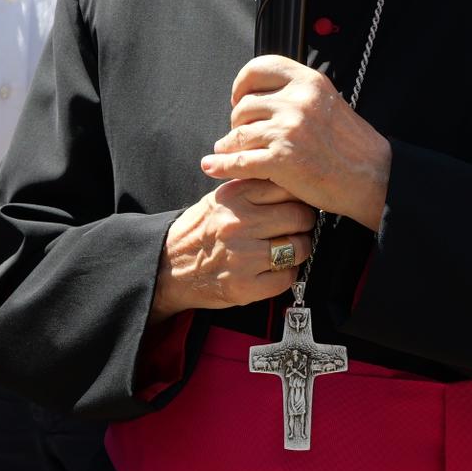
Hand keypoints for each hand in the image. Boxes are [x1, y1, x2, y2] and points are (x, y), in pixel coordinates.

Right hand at [152, 179, 316, 320]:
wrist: (167, 267)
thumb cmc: (199, 231)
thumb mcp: (219, 198)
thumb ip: (252, 188)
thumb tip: (293, 184)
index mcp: (234, 196)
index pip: (286, 186)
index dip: (299, 195)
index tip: (299, 201)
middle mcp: (238, 223)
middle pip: (299, 216)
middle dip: (304, 223)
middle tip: (298, 227)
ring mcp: (242, 256)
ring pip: (298, 248)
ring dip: (299, 249)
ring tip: (289, 248)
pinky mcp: (244, 286)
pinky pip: (287, 277)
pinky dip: (287, 274)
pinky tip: (275, 269)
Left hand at [200, 57, 391, 230]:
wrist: (374, 178)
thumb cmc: (352, 146)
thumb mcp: (328, 103)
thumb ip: (298, 94)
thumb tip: (262, 93)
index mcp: (309, 82)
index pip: (260, 68)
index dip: (242, 82)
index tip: (239, 97)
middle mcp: (297, 101)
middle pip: (244, 104)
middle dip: (238, 120)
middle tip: (242, 133)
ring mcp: (288, 130)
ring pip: (239, 132)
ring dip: (229, 144)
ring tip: (227, 150)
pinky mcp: (282, 160)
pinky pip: (239, 160)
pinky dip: (222, 165)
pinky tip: (212, 167)